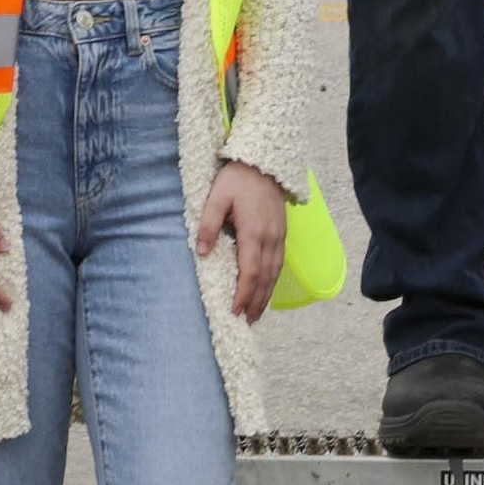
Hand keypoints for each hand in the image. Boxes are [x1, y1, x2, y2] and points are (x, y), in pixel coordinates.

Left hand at [200, 161, 294, 322]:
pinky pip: (279, 263)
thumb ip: (208, 225)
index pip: (250, 271)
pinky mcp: (282, 233)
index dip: (243, 294)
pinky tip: (266, 289)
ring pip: (275, 273)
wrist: (264, 162)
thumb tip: (201, 253)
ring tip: (256, 314)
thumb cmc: (238, 179)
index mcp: (253, 232)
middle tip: (247, 322)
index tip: (235, 312)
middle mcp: (271, 238)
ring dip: (266, 295)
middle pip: (265, 278)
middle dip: (256, 302)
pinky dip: (272, 281)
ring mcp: (279, 236)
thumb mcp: (217, 197)